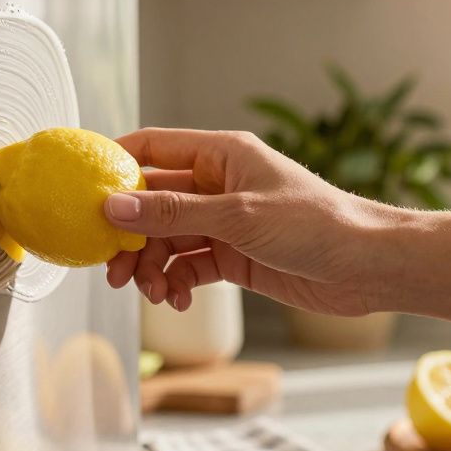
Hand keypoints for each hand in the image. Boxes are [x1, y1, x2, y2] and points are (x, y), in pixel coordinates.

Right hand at [102, 128, 400, 315]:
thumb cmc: (318, 224)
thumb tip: (114, 206)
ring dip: (150, 267)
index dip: (114, 167)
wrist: (369, 267)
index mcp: (221, 154)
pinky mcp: (234, 256)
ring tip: (151, 293)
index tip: (82, 194)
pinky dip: (176, 284)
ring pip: (166, 240)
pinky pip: (187, 267)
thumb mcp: (238, 217)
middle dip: (129, 234)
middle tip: (112, 267)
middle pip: (152, 202)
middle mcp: (218, 185)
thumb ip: (173, 213)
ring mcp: (225, 222)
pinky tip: (178, 301)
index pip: (152, 149)